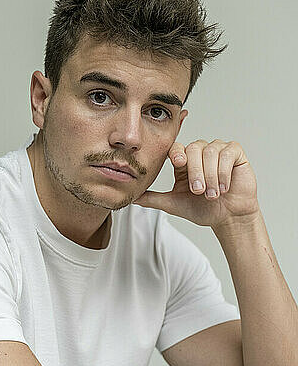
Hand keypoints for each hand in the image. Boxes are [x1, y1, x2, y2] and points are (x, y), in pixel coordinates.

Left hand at [133, 139, 259, 230]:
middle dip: (196, 172)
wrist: (228, 217)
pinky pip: (227, 153)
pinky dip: (224, 172)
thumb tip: (132, 198)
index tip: (178, 163)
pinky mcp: (234, 152)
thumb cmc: (203, 209)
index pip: (176, 148)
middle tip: (198, 191)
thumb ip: (153, 199)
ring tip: (212, 194)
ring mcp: (218, 149)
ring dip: (210, 176)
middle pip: (193, 149)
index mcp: (184, 160)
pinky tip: (224, 187)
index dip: (177, 153)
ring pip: (210, 152)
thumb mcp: (173, 204)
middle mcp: (200, 151)